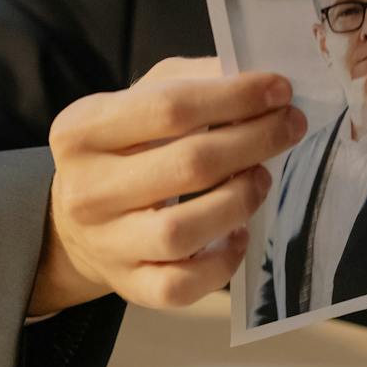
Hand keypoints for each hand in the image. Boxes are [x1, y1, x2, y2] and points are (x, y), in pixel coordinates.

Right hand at [31, 58, 306, 314]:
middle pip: (187, 165)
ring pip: (183, 231)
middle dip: (254, 141)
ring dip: (238, 201)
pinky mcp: (129, 285)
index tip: (280, 90)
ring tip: (260, 179)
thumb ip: (192, 82)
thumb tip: (258, 83)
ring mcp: (106, 244)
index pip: (171, 107)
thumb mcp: (140, 101)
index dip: (235, 97)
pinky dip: (222, 262)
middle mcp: (86, 190)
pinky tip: (239, 235)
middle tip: (289, 127)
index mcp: (82, 129)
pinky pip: (182, 285)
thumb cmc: (124, 151)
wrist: (77, 224)